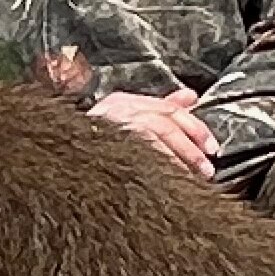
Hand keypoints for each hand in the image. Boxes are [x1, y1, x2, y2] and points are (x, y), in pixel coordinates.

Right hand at [89, 85, 218, 179]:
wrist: (63, 167)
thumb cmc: (95, 146)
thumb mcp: (129, 119)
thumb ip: (160, 107)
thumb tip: (190, 97)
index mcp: (123, 102)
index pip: (168, 109)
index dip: (195, 127)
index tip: (211, 147)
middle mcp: (117, 110)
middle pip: (165, 120)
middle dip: (192, 143)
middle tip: (207, 166)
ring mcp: (110, 126)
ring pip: (157, 132)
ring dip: (182, 155)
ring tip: (195, 175)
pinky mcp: (106, 144)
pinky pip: (142, 150)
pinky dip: (161, 163)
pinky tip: (170, 179)